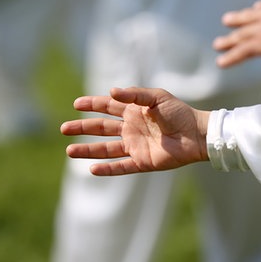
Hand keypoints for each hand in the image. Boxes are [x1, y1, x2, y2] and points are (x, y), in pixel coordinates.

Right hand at [61, 87, 209, 175]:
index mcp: (134, 111)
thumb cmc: (179, 113)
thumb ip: (134, 95)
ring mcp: (135, 146)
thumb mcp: (157, 98)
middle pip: (101, 128)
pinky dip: (107, 169)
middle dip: (82, 128)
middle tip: (64, 129)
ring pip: (106, 149)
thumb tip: (111, 91)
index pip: (107, 107)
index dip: (91, 105)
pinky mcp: (142, 161)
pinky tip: (92, 169)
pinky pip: (121, 167)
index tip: (76, 105)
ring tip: (69, 151)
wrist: (196, 135)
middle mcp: (131, 128)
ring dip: (88, 150)